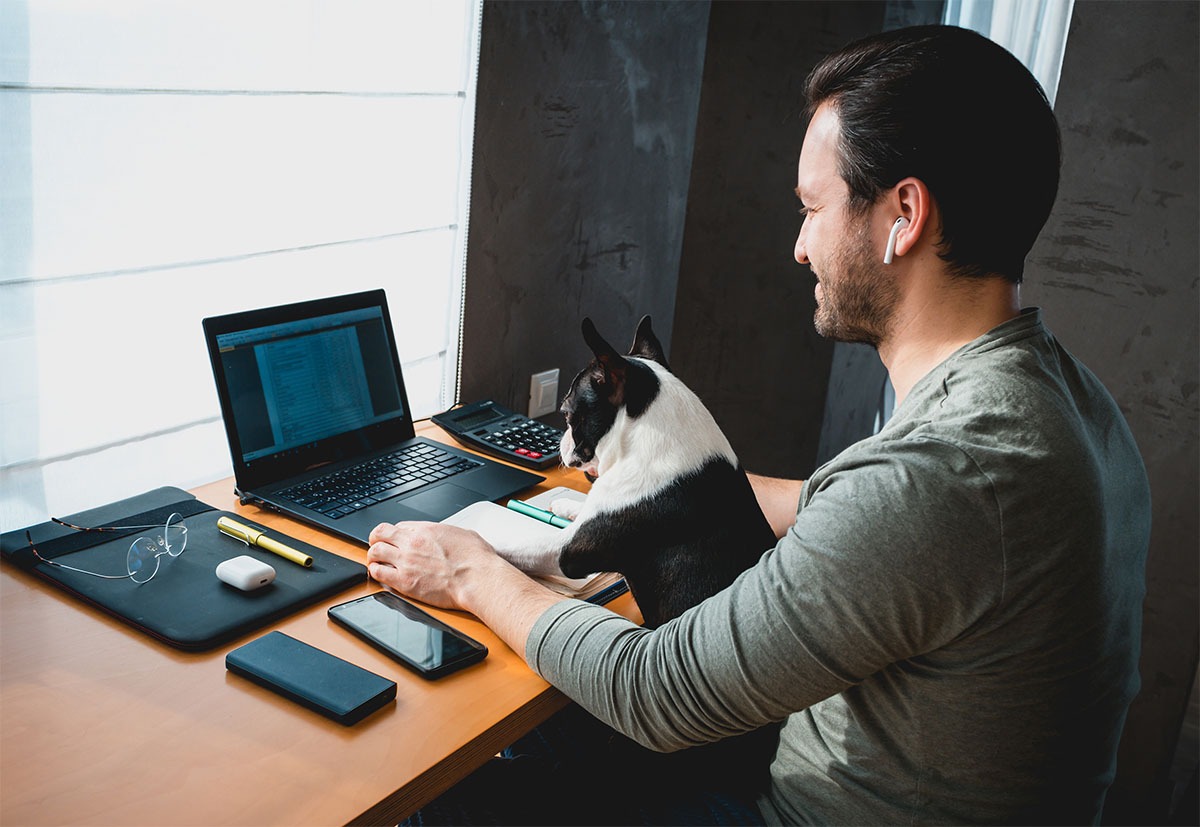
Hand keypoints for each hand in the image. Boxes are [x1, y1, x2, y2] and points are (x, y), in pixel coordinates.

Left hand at [366, 521, 500, 610]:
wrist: (477, 579)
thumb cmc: (476, 559)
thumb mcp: (462, 533)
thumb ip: (446, 533)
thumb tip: (444, 536)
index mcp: (426, 529)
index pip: (398, 526)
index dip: (395, 534)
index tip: (396, 540)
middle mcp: (412, 542)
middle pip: (379, 534)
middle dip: (376, 540)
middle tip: (378, 547)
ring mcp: (406, 562)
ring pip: (374, 552)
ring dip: (373, 556)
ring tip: (377, 562)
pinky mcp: (404, 582)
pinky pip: (378, 573)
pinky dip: (375, 572)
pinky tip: (380, 574)